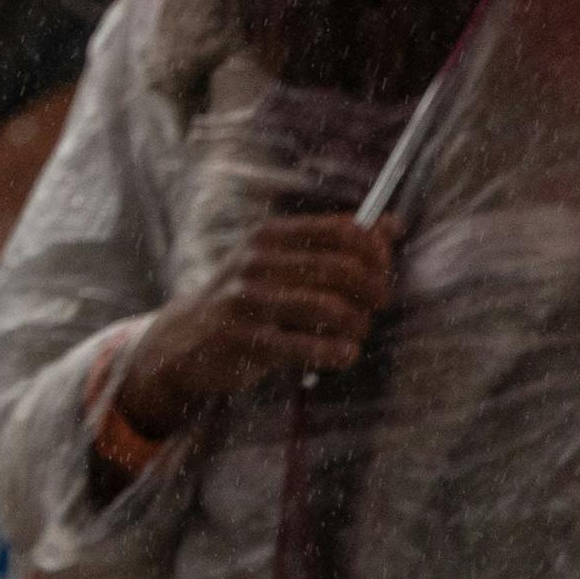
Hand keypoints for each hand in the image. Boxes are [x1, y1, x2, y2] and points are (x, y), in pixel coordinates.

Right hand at [113, 214, 393, 440]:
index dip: (376, 254)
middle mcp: (256, 260)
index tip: (381, 274)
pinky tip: (341, 353)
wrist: (187, 338)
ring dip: (357, 326)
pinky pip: (311, 347)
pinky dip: (340, 353)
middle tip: (373, 308)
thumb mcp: (282, 260)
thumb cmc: (250, 297)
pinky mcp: (246, 339)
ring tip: (353, 333)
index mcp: (269, 235)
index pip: (343, 231)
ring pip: (333, 309)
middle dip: (373, 292)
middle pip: (344, 269)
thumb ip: (335, 243)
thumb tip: (392, 225)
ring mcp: (248, 299)